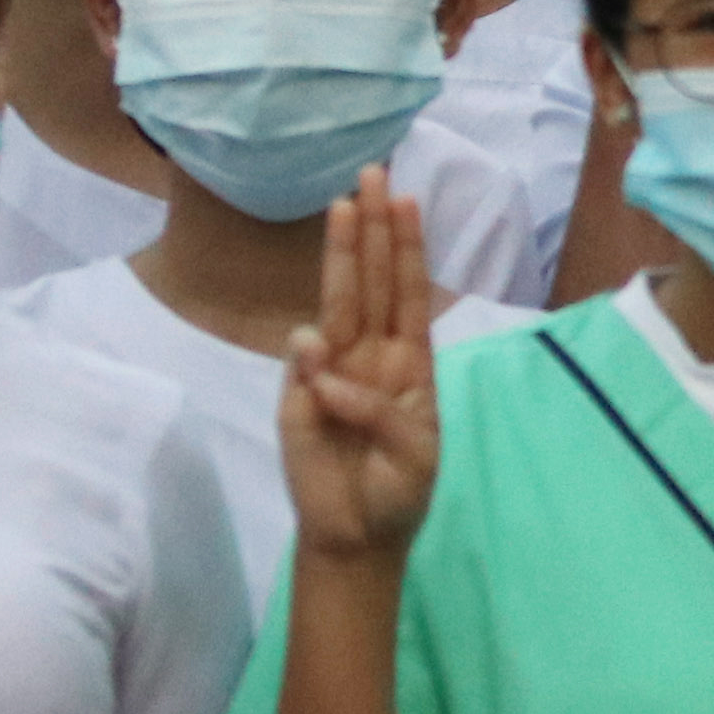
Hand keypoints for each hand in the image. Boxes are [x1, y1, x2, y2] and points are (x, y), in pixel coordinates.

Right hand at [279, 170, 444, 565]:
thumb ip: (380, 409)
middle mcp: (371, 353)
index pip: (408, 291)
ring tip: (342, 208)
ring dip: (340, 257)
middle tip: (374, 174)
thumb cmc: (398, 491)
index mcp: (409, 361)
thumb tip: (322, 364)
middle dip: (372, 229)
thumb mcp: (416, 451)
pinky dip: (311, 356)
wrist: (359, 539)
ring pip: (337, 303)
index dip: (406, 246)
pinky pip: (303, 366)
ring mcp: (331, 371)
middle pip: (371, 281)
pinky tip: (317, 350)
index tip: (407, 199)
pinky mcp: (297, 400)